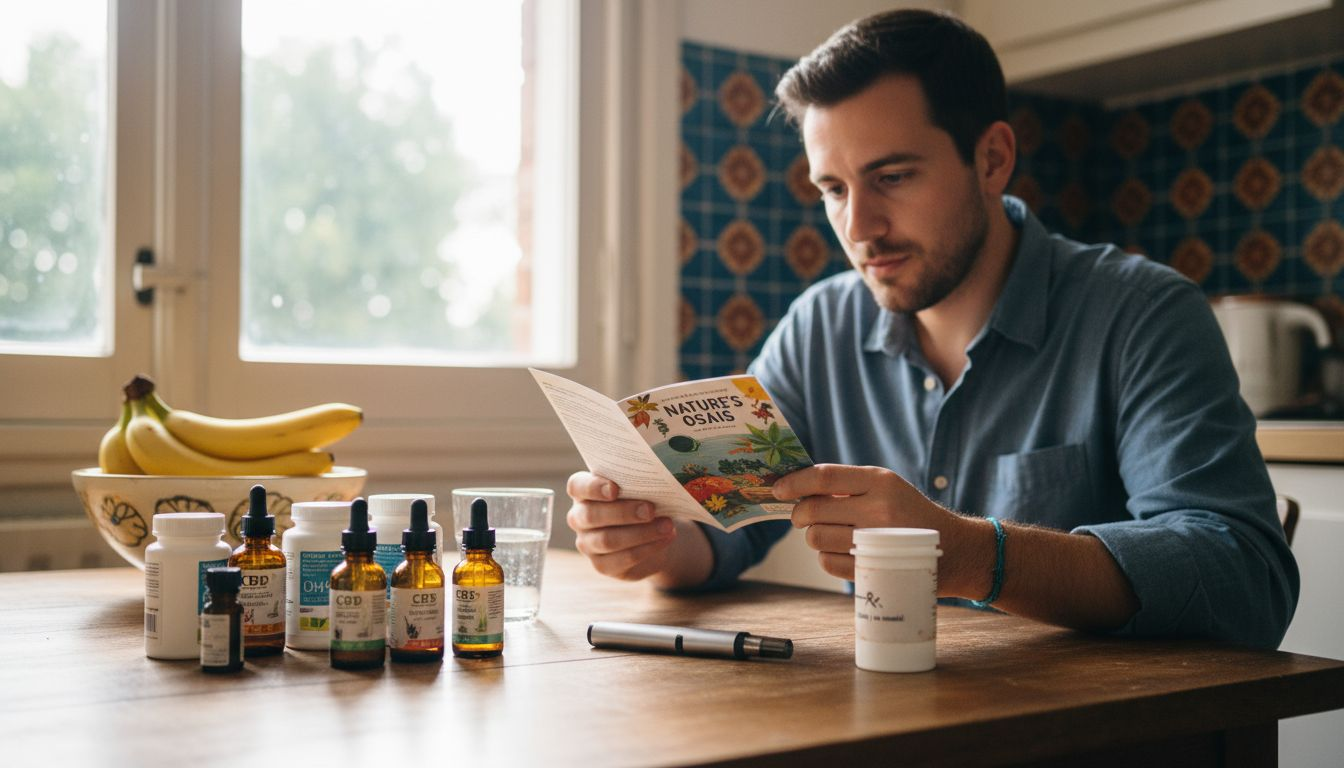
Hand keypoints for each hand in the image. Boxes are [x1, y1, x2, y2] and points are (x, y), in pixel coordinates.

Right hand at [565, 471, 677, 580]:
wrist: (652, 532)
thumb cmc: (640, 500)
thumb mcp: (637, 488)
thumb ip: (636, 484)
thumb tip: (655, 483)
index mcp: (582, 491)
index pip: (577, 486)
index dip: (593, 487)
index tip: (614, 488)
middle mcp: (579, 518)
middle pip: (592, 515)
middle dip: (623, 512)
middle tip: (650, 510)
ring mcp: (587, 543)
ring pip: (607, 540)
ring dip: (640, 533)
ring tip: (667, 526)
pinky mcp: (602, 565)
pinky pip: (623, 558)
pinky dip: (648, 548)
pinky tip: (666, 538)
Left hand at [775, 464, 968, 580]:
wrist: (954, 549)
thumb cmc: (909, 514)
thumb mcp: (887, 487)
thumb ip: (847, 485)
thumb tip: (796, 486)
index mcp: (880, 481)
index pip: (824, 477)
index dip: (794, 483)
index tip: (778, 489)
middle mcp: (878, 508)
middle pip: (812, 510)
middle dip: (799, 515)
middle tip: (803, 517)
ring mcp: (876, 541)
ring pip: (816, 538)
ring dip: (813, 537)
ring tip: (830, 534)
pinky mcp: (873, 569)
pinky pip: (827, 563)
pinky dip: (826, 558)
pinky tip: (842, 552)